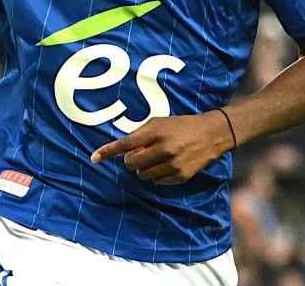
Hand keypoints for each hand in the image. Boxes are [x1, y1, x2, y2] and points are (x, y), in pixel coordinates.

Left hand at [90, 112, 234, 185]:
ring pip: (142, 175)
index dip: (108, 151)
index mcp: (156, 132)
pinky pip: (157, 182)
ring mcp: (172, 164)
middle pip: (131, 163)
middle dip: (130, 161)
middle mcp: (163, 149)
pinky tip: (166, 165)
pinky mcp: (180, 176)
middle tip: (138, 155)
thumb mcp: (159, 123)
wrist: (210, 134)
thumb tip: (123, 149)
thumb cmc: (180, 126)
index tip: (94, 158)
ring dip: (143, 169)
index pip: (126, 144)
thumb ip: (141, 134)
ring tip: (155, 159)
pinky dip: (156, 175)